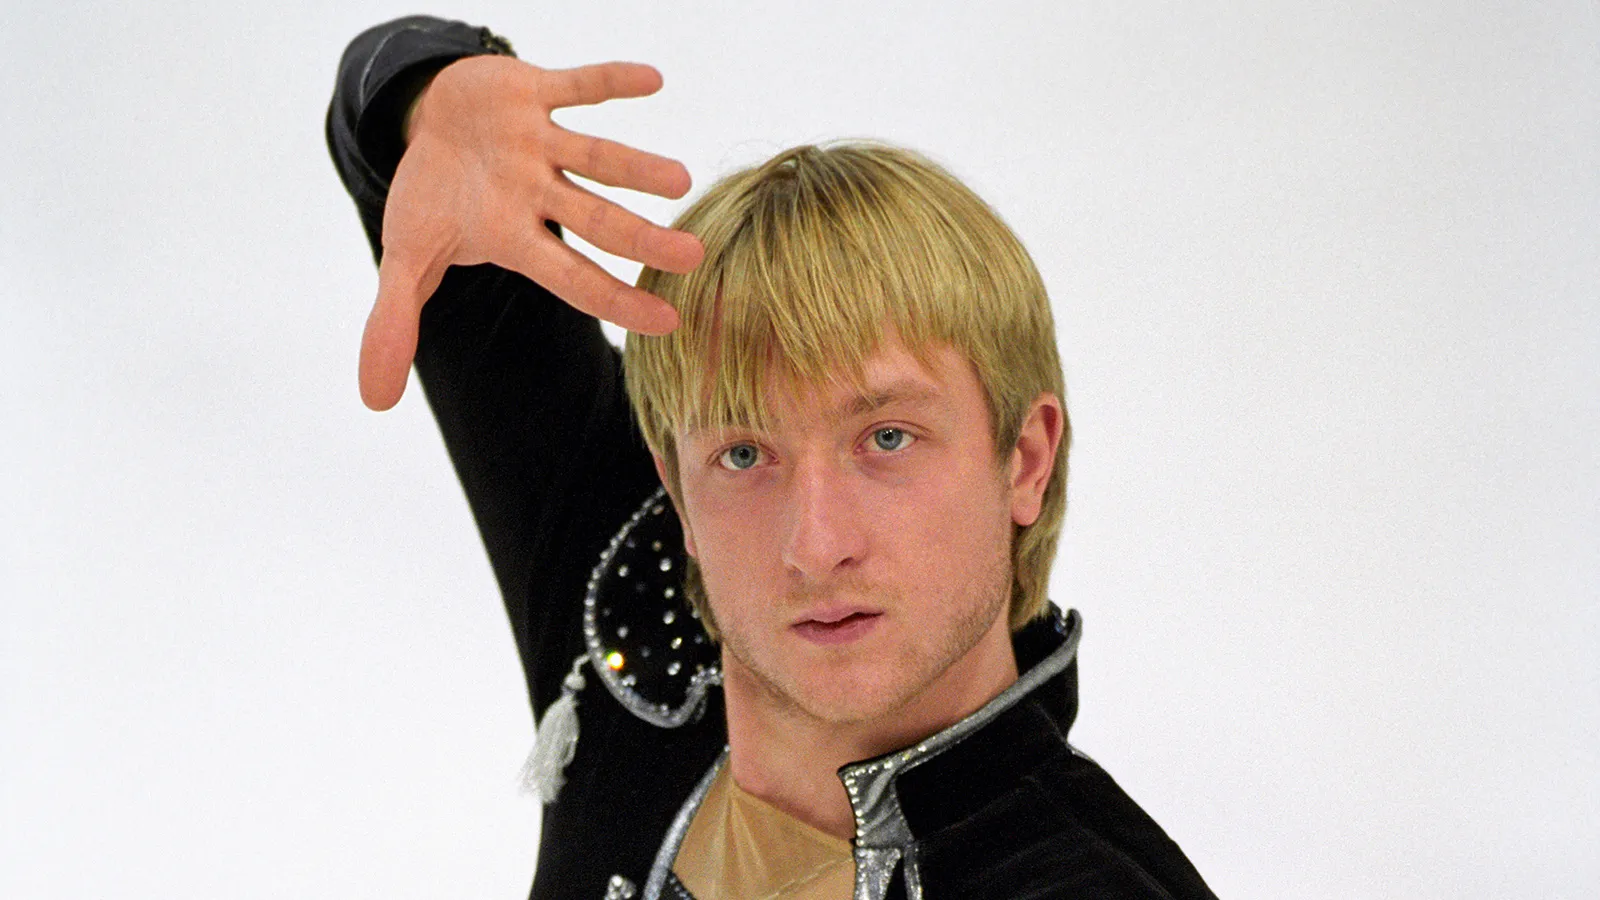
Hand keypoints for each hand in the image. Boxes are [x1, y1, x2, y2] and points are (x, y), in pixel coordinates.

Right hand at [361, 54, 704, 409]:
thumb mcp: (404, 256)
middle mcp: (541, 194)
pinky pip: (579, 85)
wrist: (429, 120)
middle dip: (644, 238)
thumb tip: (375, 401)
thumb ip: (395, 323)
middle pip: (600, 221)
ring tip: (681, 180)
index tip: (668, 322)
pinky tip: (653, 80)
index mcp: (517, 237)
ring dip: (637, 167)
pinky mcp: (536, 93)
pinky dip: (610, 80)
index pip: (574, 278)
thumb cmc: (432, 196)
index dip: (617, 299)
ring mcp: (543, 144)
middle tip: (693, 255)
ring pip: (598, 157)